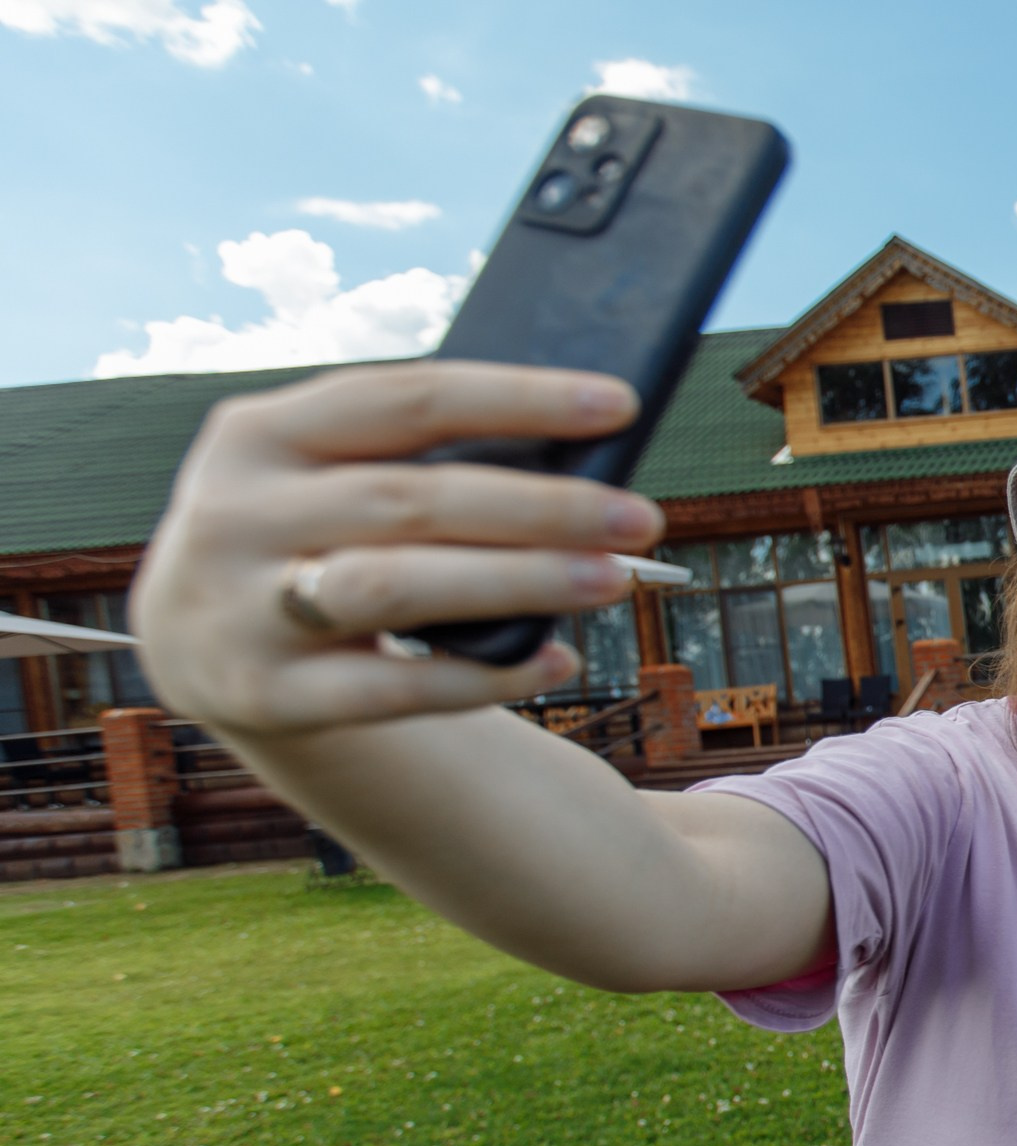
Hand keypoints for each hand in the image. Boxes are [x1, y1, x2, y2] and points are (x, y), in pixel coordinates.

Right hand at [130, 361, 665, 735]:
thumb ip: (415, 462)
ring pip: (396, 586)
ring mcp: (239, 608)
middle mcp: (234, 514)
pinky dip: (484, 675)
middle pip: (413, 499)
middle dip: (542, 507)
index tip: (619, 404)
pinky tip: (557, 661)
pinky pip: (389, 689)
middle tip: (640, 517)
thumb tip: (576, 459)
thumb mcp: (327, 478)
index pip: (406, 399)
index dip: (518, 398)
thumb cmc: (308, 536)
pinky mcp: (262, 695)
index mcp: (257, 433)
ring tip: (613, 579)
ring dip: (517, 581)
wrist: (194, 642)